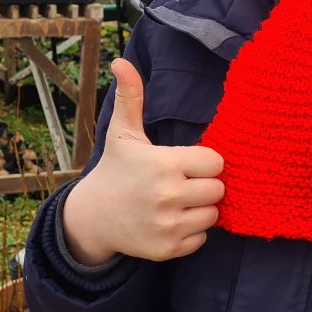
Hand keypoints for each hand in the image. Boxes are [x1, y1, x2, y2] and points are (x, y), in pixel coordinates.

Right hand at [62, 58, 224, 264]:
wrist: (92, 217)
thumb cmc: (116, 169)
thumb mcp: (123, 132)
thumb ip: (131, 96)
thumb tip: (121, 61)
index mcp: (164, 164)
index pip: (216, 162)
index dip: (206, 161)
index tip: (188, 162)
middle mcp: (168, 196)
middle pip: (219, 189)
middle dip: (205, 185)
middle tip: (184, 182)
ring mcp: (167, 226)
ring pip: (213, 215)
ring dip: (201, 208)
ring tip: (179, 200)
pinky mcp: (167, 250)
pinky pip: (202, 239)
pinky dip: (192, 231)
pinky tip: (173, 220)